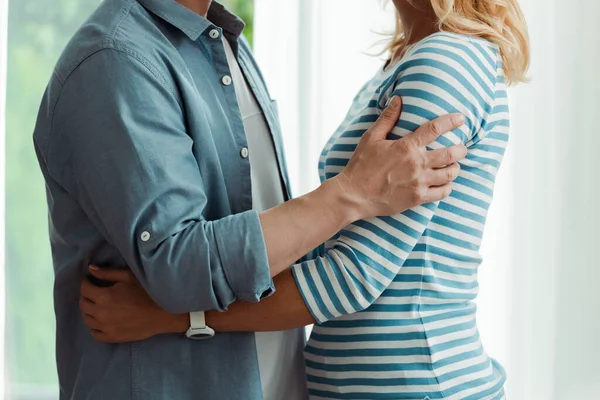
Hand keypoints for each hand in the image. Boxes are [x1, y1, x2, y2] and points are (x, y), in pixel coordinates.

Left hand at [80, 266, 187, 342]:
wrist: (163, 313)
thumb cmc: (147, 292)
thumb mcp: (128, 277)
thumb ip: (108, 273)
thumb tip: (90, 269)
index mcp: (104, 296)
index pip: (85, 289)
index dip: (86, 282)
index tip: (90, 280)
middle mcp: (101, 313)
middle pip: (83, 304)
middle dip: (86, 295)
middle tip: (94, 291)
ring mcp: (105, 327)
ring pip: (87, 319)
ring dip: (89, 310)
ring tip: (97, 305)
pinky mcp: (112, 337)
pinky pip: (94, 333)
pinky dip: (94, 326)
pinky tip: (101, 320)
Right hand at [335, 96, 466, 217]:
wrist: (354, 195)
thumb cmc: (361, 165)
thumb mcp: (371, 138)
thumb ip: (387, 118)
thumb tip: (398, 99)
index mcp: (406, 147)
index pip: (435, 129)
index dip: (451, 121)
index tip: (461, 119)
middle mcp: (417, 164)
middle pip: (450, 154)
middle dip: (460, 149)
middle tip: (462, 147)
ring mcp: (419, 182)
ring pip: (450, 174)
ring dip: (455, 168)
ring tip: (454, 166)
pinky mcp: (417, 198)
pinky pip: (442, 192)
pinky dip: (448, 187)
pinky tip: (445, 183)